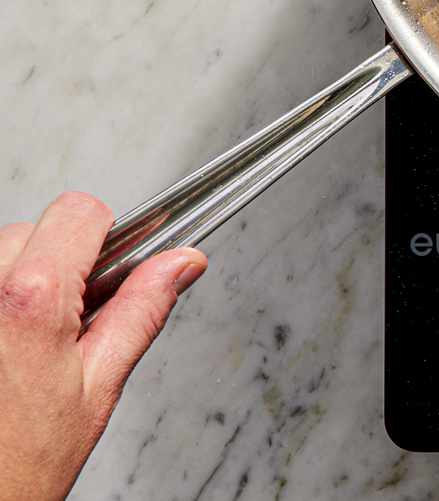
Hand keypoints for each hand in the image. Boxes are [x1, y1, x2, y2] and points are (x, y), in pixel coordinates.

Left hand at [0, 193, 205, 500]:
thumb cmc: (18, 466)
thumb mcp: (99, 387)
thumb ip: (142, 310)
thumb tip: (181, 264)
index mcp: (31, 299)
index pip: (81, 212)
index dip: (108, 236)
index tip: (110, 267)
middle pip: (36, 229)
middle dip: (61, 264)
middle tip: (70, 322)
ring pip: (1, 255)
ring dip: (21, 282)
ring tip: (28, 344)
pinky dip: (0, 301)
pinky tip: (7, 349)